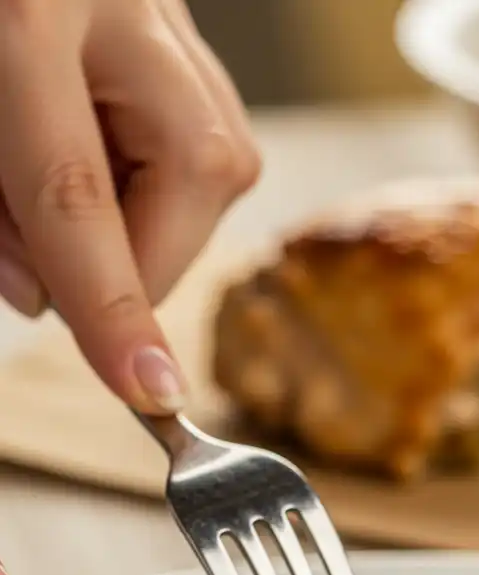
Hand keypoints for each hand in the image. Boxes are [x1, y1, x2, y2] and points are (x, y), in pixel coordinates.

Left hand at [0, 0, 259, 411]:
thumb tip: (43, 301)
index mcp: (27, 16)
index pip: (79, 195)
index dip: (113, 308)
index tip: (150, 393)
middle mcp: (126, 3)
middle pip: (191, 180)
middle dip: (134, 254)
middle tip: (56, 261)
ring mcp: (169, 10)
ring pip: (211, 167)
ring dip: (141, 213)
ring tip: (56, 178)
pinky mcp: (184, 29)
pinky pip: (199, 135)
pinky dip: (147, 174)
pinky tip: (95, 145)